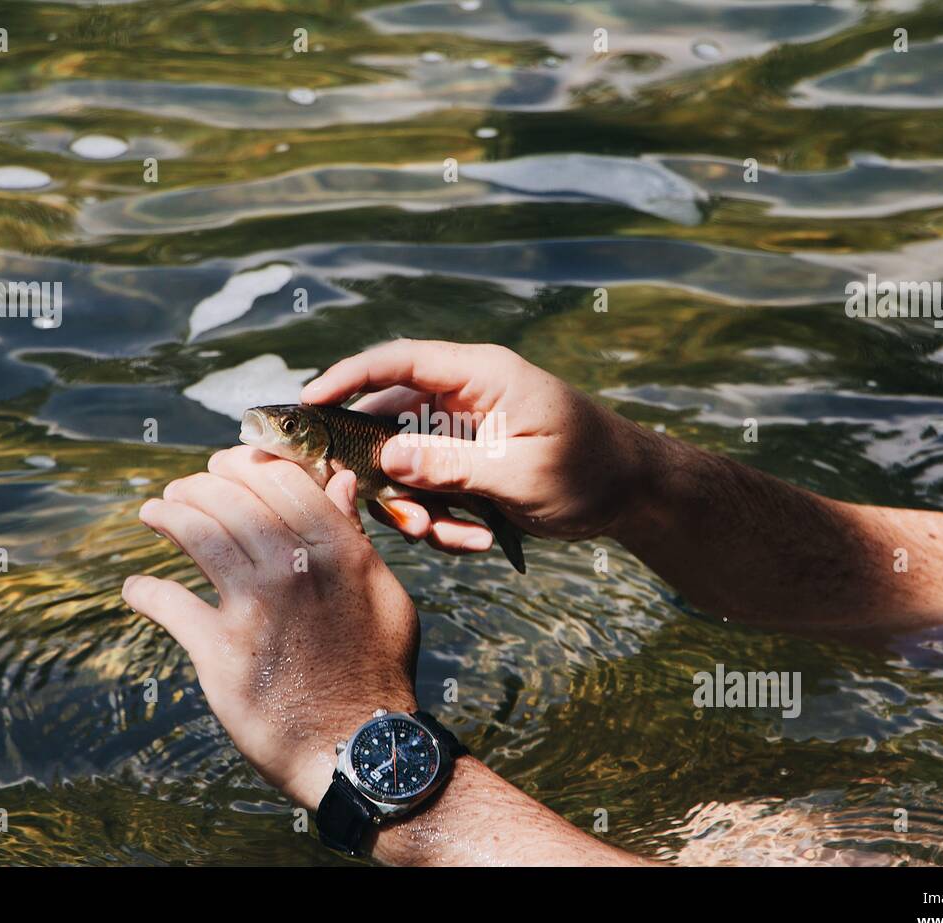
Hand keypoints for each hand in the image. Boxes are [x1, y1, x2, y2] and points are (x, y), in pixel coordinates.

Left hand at [120, 446, 418, 808]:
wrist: (358, 746)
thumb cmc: (376, 671)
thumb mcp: (384, 596)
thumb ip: (356, 537)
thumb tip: (340, 482)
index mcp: (339, 551)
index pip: (282, 479)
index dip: (244, 464)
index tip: (224, 467)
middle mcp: (296, 568)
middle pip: (232, 498)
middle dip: (198, 486)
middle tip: (180, 491)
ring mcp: (256, 607)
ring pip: (198, 535)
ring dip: (169, 516)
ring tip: (154, 514)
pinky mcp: (221, 650)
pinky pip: (169, 603)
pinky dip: (145, 592)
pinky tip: (136, 590)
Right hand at [301, 339, 650, 551]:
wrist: (634, 493)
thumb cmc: (591, 469)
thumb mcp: (521, 472)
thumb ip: (451, 466)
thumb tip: (386, 460)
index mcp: (479, 375)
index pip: (398, 362)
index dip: (347, 377)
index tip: (308, 402)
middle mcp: (463, 398)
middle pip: (387, 421)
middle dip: (378, 471)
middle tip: (384, 511)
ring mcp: (462, 433)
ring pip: (404, 466)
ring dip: (415, 507)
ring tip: (451, 536)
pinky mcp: (466, 465)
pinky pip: (429, 490)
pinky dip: (441, 520)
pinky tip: (476, 540)